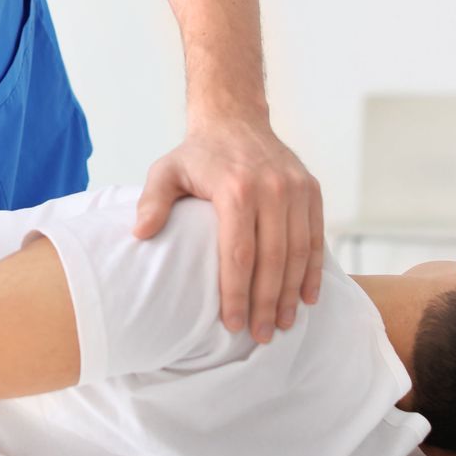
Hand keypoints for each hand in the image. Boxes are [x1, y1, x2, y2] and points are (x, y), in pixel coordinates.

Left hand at [131, 120, 323, 342]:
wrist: (235, 119)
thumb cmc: (197, 154)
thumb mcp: (166, 171)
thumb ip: (152, 202)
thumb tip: (139, 234)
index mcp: (235, 188)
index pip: (238, 254)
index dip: (237, 294)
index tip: (232, 324)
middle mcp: (271, 189)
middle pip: (272, 259)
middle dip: (266, 303)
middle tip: (261, 336)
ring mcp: (295, 189)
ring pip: (298, 252)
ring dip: (292, 293)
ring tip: (282, 324)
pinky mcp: (311, 190)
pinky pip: (316, 237)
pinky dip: (313, 270)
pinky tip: (307, 297)